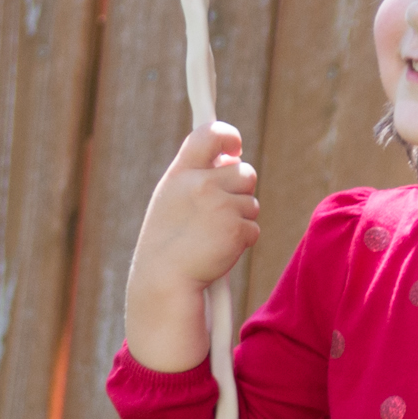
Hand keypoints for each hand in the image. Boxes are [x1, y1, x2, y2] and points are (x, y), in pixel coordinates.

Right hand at [122, 122, 262, 369]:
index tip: (235, 146)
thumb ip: (196, 177)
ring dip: (240, 218)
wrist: (164, 284)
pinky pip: (253, 227)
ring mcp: (219, 207)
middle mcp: (200, 185)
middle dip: (240, 191)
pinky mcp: (236, 230)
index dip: (228, 136)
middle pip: (245, 172)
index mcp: (180, 174)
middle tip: (219, 213)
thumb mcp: (171, 201)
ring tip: (212, 235)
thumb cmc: (166, 245)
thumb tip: (232, 158)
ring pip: (252, 202)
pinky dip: (242, 240)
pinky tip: (219, 250)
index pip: (209, 134)